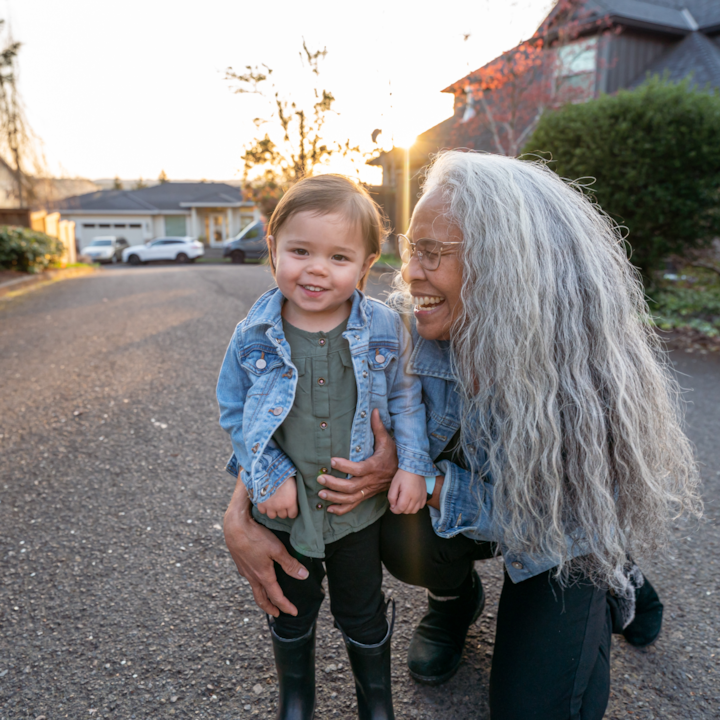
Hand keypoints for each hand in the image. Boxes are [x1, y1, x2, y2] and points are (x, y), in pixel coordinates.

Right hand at [223, 474, 307, 616]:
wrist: (234, 527)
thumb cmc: (256, 537)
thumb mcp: (277, 549)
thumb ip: (290, 564)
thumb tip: (303, 576)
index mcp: (263, 575)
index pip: (276, 596)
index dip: (286, 606)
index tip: (294, 612)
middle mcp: (252, 576)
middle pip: (261, 598)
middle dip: (270, 608)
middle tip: (278, 613)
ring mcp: (244, 570)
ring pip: (254, 588)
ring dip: (262, 596)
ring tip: (267, 597)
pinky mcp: (240, 562)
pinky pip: (248, 577)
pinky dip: (255, 582)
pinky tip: (257, 575)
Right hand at [257, 476, 297, 519]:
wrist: (270, 471)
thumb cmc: (284, 476)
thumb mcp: (294, 485)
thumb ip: (294, 495)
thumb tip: (295, 500)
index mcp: (290, 502)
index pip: (293, 514)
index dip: (292, 511)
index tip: (290, 508)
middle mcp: (280, 506)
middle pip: (282, 516)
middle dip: (282, 510)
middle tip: (281, 504)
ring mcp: (270, 506)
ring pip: (272, 516)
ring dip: (273, 511)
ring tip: (273, 505)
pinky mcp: (261, 503)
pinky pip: (262, 511)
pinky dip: (264, 508)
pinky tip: (266, 502)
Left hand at [317, 409, 397, 515]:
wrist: (405, 475)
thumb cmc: (394, 456)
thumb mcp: (387, 441)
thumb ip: (378, 427)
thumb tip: (373, 410)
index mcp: (374, 467)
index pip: (358, 469)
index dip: (344, 467)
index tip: (332, 461)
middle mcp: (370, 481)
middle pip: (351, 487)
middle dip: (334, 484)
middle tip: (320, 478)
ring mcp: (368, 490)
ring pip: (350, 498)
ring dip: (334, 497)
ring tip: (321, 493)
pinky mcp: (367, 496)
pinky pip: (354, 505)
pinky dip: (341, 509)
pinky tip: (329, 509)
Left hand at [388, 469, 426, 513]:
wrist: (414, 468)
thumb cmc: (402, 475)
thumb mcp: (393, 484)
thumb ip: (391, 497)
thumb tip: (393, 506)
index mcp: (407, 494)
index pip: (401, 508)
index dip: (395, 510)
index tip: (392, 507)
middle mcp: (416, 498)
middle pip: (407, 511)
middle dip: (400, 509)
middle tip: (397, 503)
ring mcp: (421, 497)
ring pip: (414, 511)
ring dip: (407, 510)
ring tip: (404, 503)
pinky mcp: (425, 496)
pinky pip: (420, 507)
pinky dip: (415, 507)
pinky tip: (411, 502)